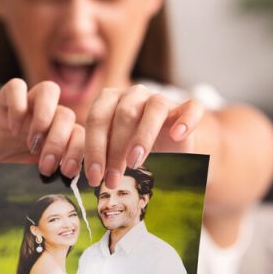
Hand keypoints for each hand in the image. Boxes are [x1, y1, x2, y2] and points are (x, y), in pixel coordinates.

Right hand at [0, 79, 84, 204]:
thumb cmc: (5, 184)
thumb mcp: (29, 187)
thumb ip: (48, 182)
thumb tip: (66, 182)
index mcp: (60, 142)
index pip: (81, 136)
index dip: (78, 152)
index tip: (66, 172)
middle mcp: (46, 123)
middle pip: (66, 115)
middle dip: (59, 141)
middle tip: (45, 165)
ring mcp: (25, 111)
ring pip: (48, 91)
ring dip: (44, 115)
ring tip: (31, 141)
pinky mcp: (2, 104)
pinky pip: (16, 87)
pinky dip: (18, 104)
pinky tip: (12, 128)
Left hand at [83, 84, 204, 188]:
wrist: (167, 152)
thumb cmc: (132, 153)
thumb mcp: (112, 154)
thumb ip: (99, 158)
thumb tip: (81, 177)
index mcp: (110, 101)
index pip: (97, 118)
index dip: (94, 148)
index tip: (94, 177)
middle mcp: (134, 94)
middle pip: (123, 114)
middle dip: (115, 150)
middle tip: (112, 179)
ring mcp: (161, 99)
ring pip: (154, 107)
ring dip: (143, 135)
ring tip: (135, 162)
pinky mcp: (186, 109)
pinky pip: (191, 108)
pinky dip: (186, 120)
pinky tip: (177, 135)